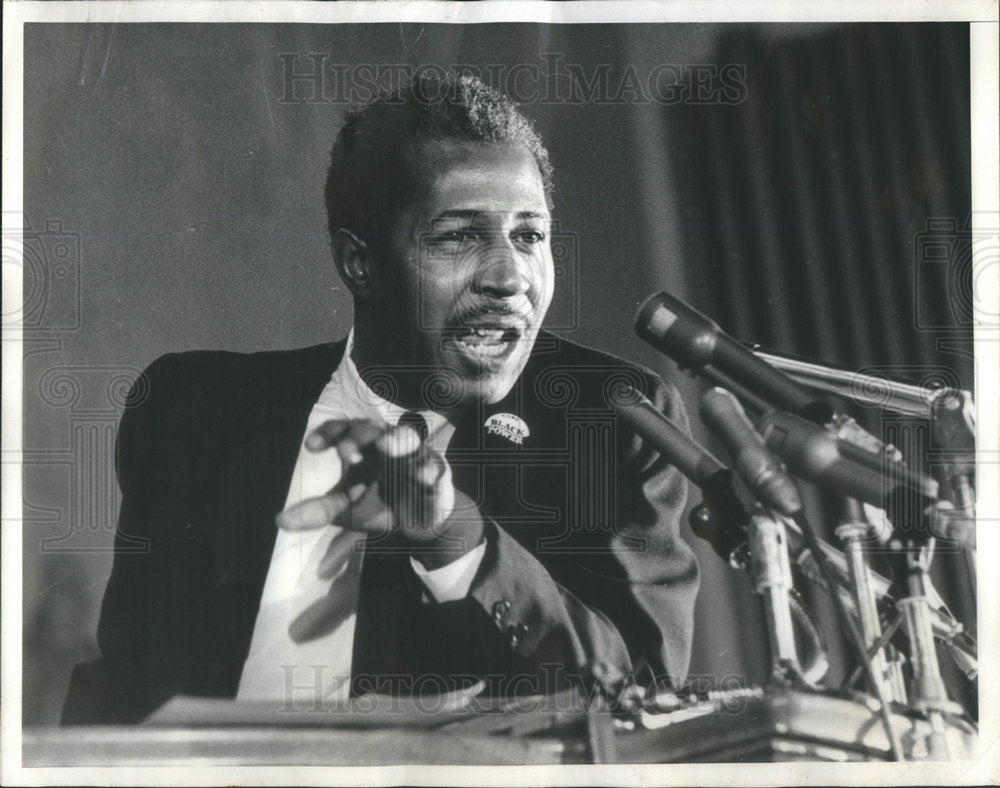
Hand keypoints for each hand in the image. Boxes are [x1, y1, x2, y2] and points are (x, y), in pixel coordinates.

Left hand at [276, 419, 483, 568]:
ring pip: (409, 439)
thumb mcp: (347, 509)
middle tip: (345, 451)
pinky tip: (422, 476)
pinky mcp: (439, 473)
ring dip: (397, 441)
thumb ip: (318, 510)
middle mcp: (388, 443)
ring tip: (386, 446)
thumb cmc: (381, 503)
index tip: (310, 447)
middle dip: (359, 436)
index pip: (344, 429)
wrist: (421, 522)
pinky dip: (430, 471)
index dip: (329, 433)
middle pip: (373, 428)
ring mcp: (415, 455)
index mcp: (364, 447)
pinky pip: (436, 468)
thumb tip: (280, 520)